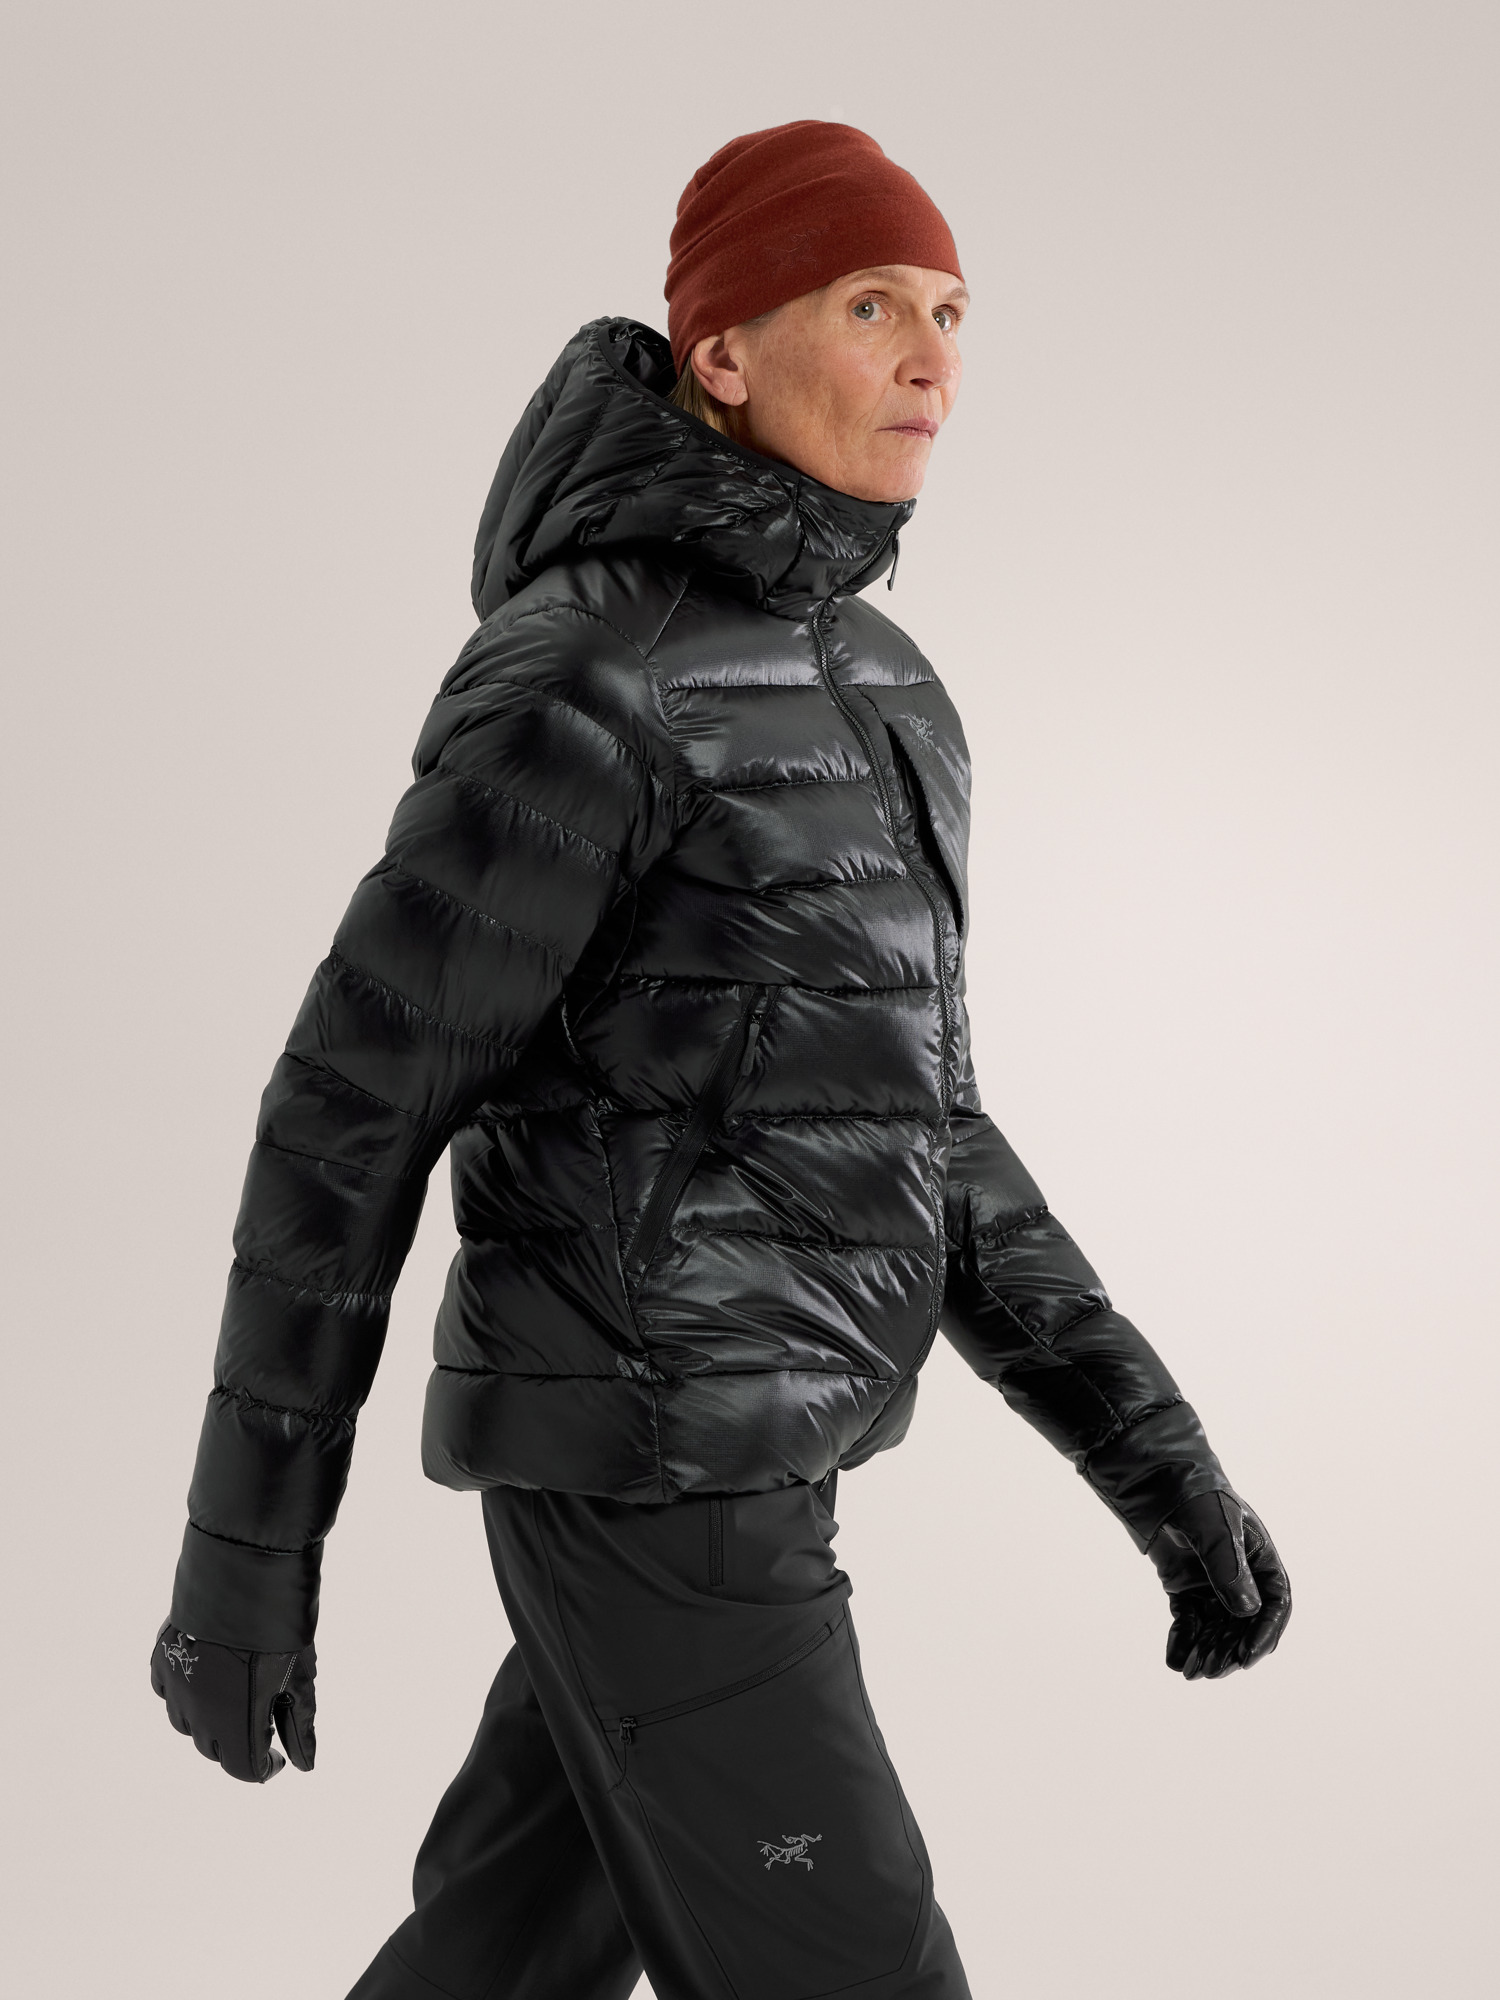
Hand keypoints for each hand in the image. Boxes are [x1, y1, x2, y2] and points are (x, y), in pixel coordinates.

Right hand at [150, 1619, 315, 1781]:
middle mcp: (199, 1716)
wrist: (245, 1578)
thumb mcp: (298, 1680)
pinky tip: (205, 1677)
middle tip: (257, 1719)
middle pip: (214, 1749)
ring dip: (208, 1721)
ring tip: (233, 1695)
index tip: (276, 1756)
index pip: (244, 1770)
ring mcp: (176, 1688)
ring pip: (187, 1724)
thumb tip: (304, 1764)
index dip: (264, 1767)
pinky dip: (184, 1694)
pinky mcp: (162, 1662)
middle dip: (236, 1743)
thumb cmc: (280, 1631)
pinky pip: (168, 1693)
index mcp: (236, 1726)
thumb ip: (298, 1726)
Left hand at [1146, 1491, 1290, 1679]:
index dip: (1264, 1634)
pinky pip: (1189, 1620)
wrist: (1152, 1480)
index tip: (1247, 1658)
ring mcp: (1211, 1582)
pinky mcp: (1184, 1586)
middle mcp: (1240, 1574)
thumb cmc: (1193, 1496)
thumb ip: (1228, 1569)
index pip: (1275, 1604)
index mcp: (1259, 1558)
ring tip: (1193, 1673)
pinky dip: (1184, 1640)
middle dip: (1229, 1650)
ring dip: (1207, 1651)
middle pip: (1243, 1623)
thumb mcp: (1214, 1528)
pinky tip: (1175, 1660)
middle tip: (1212, 1671)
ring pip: (1216, 1627)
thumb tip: (1247, 1612)